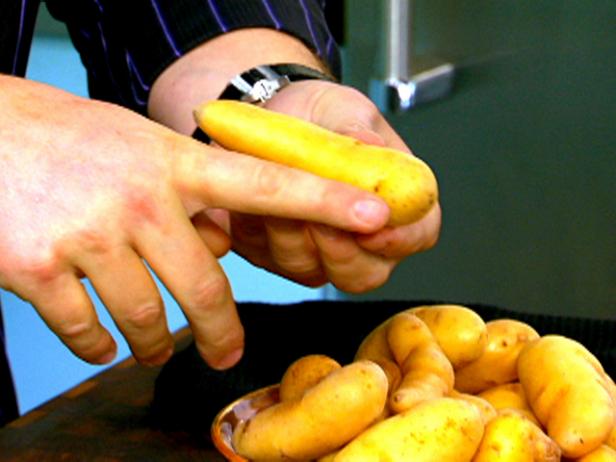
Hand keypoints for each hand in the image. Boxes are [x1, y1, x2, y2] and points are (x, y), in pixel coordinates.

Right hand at [0, 76, 389, 367]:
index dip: (325, 202)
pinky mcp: (38, 270)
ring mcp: (90, 236)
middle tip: (225, 352)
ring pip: (148, 319)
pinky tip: (101, 340)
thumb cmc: (64, 136)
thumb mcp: (138, 146)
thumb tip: (221, 239)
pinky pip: (87, 332)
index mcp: (172, 163)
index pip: (265, 185)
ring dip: (153, 344)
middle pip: (207, 288)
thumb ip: (188, 192)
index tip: (374, 216)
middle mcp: (141, 199)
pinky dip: (98, 347)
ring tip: (151, 347)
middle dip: (221, 333)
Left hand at [224, 80, 441, 292]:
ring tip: (280, 198)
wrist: (271, 113)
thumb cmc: (319, 115)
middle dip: (341, 251)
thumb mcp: (343, 109)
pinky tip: (256, 204)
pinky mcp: (278, 256)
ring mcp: (320, 253)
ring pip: (314, 271)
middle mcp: (363, 237)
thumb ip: (358, 132)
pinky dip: (262, 234)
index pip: (418, 234)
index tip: (375, 223)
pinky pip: (271, 261)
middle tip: (319, 217)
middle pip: (367, 273)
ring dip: (294, 237)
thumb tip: (371, 147)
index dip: (401, 237)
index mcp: (396, 201)